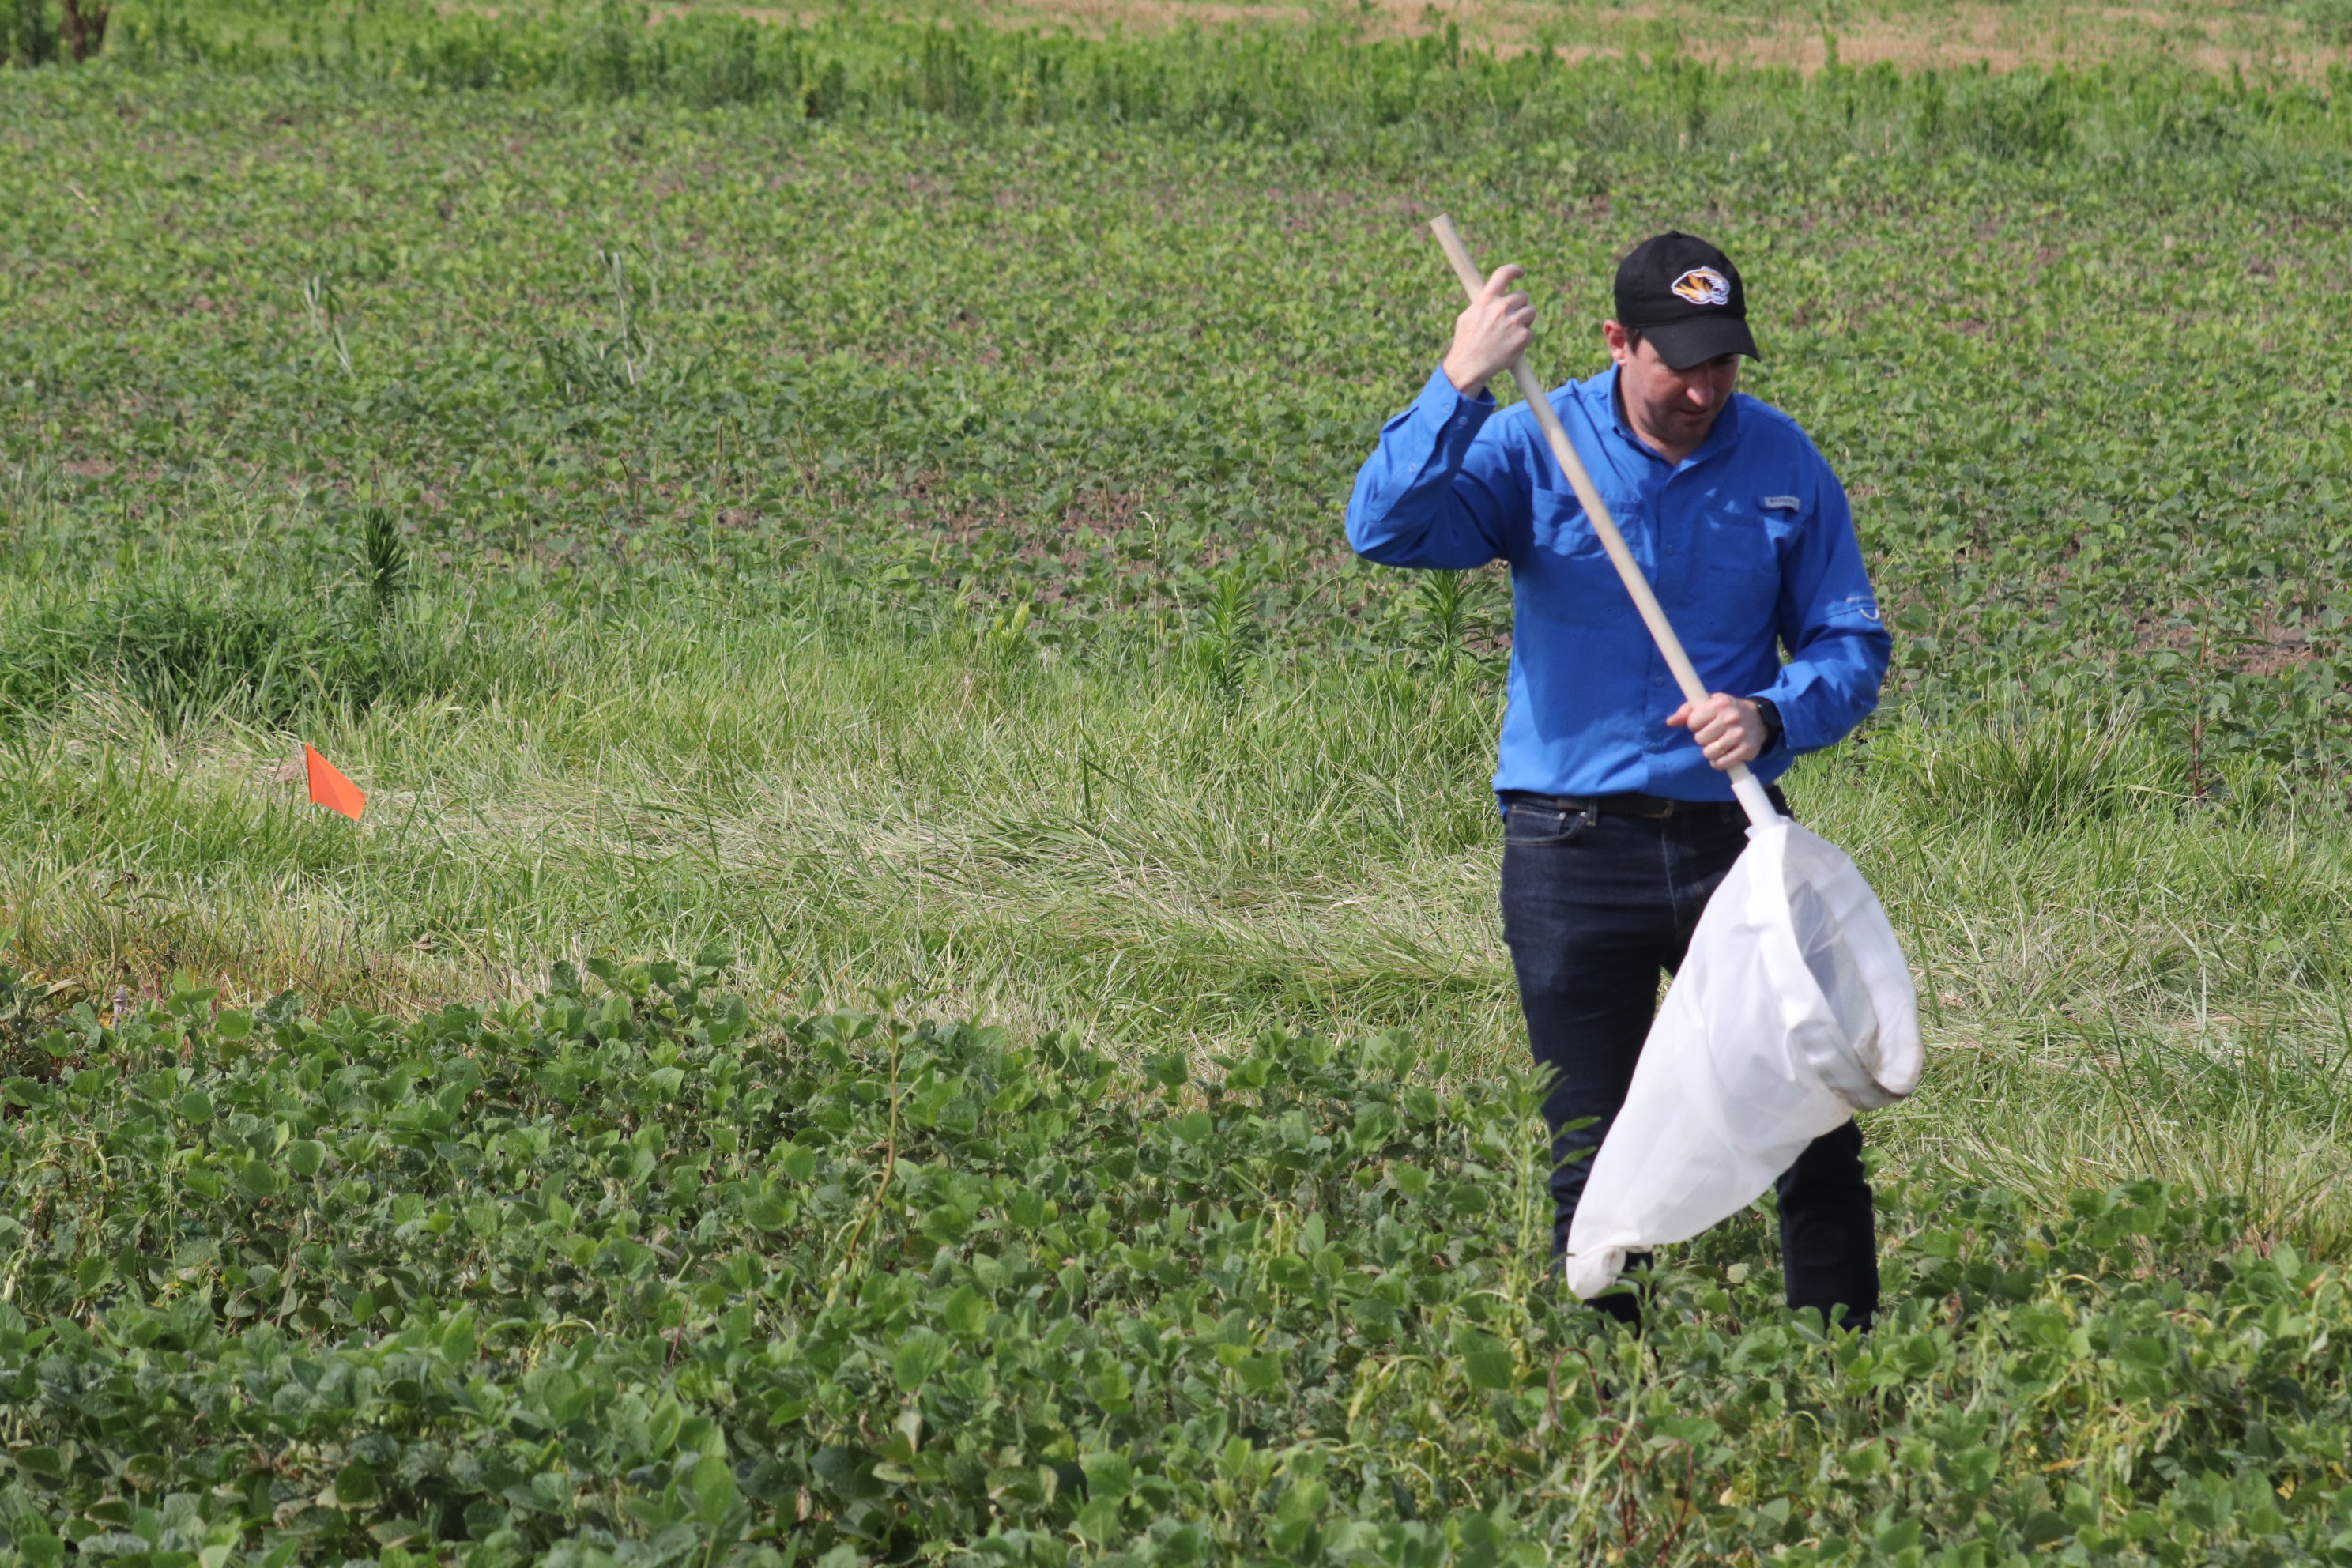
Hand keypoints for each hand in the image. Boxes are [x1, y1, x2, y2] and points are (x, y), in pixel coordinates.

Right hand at [1442, 264, 1533, 393]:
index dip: (1515, 270)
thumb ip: (1483, 303)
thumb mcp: (1467, 316)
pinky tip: (1511, 346)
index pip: (1504, 273)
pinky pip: (1531, 332)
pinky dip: (1524, 339)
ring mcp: (1514, 322)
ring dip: (1524, 320)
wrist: (1469, 368)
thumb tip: (1493, 294)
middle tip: (1511, 318)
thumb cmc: (1466, 343)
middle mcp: (1501, 307)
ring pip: (1531, 312)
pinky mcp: (1523, 337)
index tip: (1520, 274)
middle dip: (1519, 305)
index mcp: (1486, 299)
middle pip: (1522, 295)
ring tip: (1511, 333)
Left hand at [1666, 693, 1765, 769]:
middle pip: (1700, 739)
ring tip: (1717, 744)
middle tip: (1712, 734)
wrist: (1760, 719)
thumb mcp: (1709, 703)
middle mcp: (1731, 718)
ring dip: (1710, 752)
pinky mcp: (1747, 749)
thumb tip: (1670, 721)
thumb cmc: (1727, 711)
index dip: (1694, 725)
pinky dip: (1718, 763)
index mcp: (1719, 704)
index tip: (1703, 724)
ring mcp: (1739, 734)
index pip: (1693, 721)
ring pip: (1709, 752)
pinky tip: (1722, 755)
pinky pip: (1722, 763)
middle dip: (1703, 739)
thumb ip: (1687, 710)